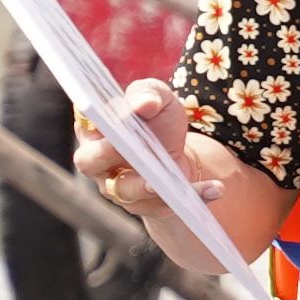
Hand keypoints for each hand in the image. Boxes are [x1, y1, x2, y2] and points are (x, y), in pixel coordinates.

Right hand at [79, 76, 265, 242]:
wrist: (173, 151)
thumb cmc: (156, 120)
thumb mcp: (158, 98)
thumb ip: (148, 94)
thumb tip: (143, 104)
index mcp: (92, 127)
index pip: (85, 121)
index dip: (98, 118)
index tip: (121, 114)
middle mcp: (94, 160)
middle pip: (90, 161)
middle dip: (112, 154)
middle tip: (137, 150)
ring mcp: (114, 187)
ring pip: (126, 190)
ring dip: (153, 187)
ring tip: (176, 180)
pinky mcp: (141, 205)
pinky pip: (161, 206)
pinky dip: (190, 197)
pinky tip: (214, 189)